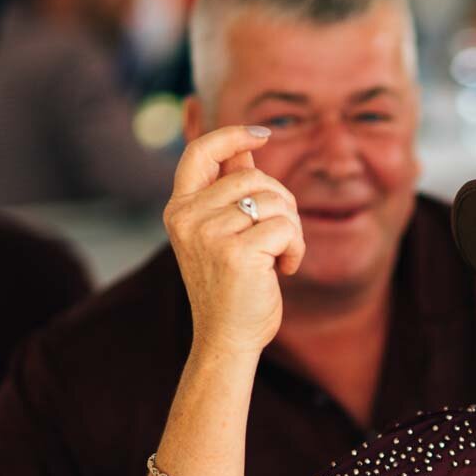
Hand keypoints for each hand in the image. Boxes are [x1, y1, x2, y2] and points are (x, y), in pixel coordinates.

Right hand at [163, 124, 304, 358]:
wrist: (227, 339)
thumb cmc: (231, 288)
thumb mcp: (224, 232)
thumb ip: (231, 190)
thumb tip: (248, 145)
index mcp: (179, 209)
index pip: (200, 152)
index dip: (232, 135)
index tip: (262, 135)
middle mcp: (187, 217)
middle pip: (254, 177)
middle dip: (281, 202)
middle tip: (282, 235)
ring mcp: (209, 234)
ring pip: (274, 200)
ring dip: (291, 227)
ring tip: (280, 256)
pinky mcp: (236, 252)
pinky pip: (286, 227)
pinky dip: (296, 248)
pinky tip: (285, 270)